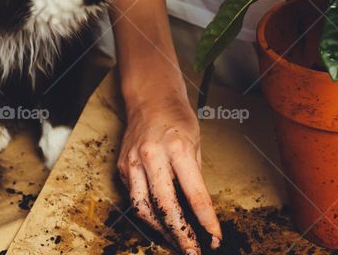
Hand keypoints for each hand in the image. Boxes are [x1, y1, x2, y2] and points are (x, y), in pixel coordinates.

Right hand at [117, 89, 221, 253]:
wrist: (150, 98)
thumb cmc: (177, 118)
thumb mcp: (196, 143)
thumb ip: (195, 176)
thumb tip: (199, 210)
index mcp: (177, 148)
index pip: (195, 194)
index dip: (206, 220)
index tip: (215, 236)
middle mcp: (152, 156)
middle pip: (166, 206)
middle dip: (181, 233)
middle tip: (192, 250)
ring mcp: (133, 162)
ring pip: (144, 208)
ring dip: (160, 230)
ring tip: (176, 241)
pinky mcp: (123, 167)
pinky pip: (134, 198)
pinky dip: (148, 213)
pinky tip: (160, 221)